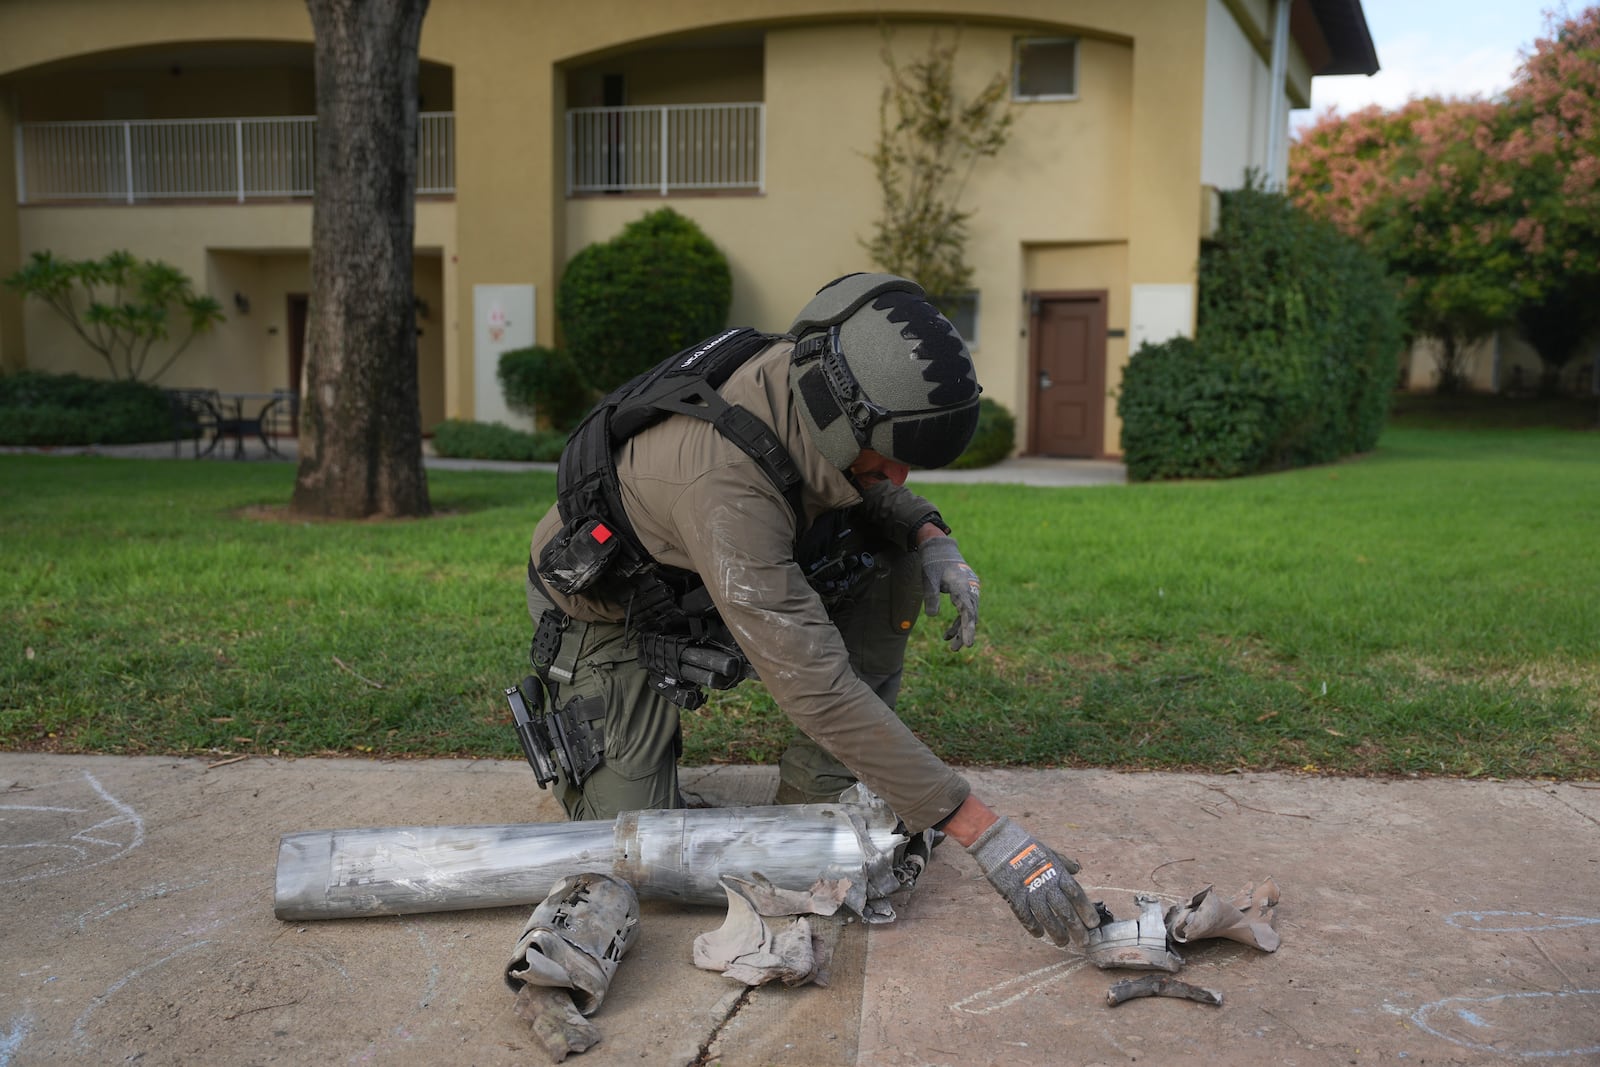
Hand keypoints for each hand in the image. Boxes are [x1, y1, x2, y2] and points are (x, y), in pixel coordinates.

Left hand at [919, 536, 979, 650]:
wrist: (942, 549)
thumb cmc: (934, 563)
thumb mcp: (929, 578)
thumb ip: (931, 596)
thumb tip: (932, 616)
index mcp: (962, 585)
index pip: (968, 611)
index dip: (968, 628)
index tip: (968, 643)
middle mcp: (970, 589)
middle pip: (971, 615)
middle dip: (964, 632)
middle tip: (955, 649)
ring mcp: (970, 591)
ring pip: (969, 614)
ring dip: (961, 630)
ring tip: (951, 646)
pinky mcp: (966, 593)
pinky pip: (965, 610)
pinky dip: (958, 622)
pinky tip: (947, 635)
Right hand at [968, 816, 1100, 947]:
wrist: (1001, 844)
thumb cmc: (1027, 847)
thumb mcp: (1049, 852)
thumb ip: (1064, 863)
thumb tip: (1077, 869)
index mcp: (1057, 872)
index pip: (1076, 895)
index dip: (1086, 910)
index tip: (1093, 924)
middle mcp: (1046, 884)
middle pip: (1065, 911)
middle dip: (1076, 928)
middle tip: (1084, 942)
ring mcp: (1030, 892)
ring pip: (1047, 918)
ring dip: (1057, 932)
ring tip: (1063, 942)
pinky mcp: (1015, 897)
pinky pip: (1026, 917)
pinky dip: (1033, 927)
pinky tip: (1039, 934)